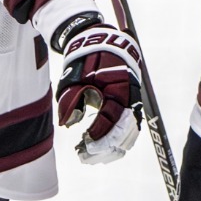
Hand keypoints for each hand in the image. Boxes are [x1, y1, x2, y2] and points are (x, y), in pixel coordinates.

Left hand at [53, 15, 144, 164]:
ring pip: (130, 132)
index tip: (85, 144)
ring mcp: (132, 101)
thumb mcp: (74, 78)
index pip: (112, 119)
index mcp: (118, 89)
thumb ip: (71, 99)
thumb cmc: (85, 60)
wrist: (99, 42)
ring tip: (93, 157)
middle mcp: (129, 97)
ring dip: (114, 147)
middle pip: (124, 131)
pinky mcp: (129, 104)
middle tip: (86, 157)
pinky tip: (105, 150)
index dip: (100, 134)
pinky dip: (119, 139)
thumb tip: (68, 123)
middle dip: (106, 147)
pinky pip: (130, 127)